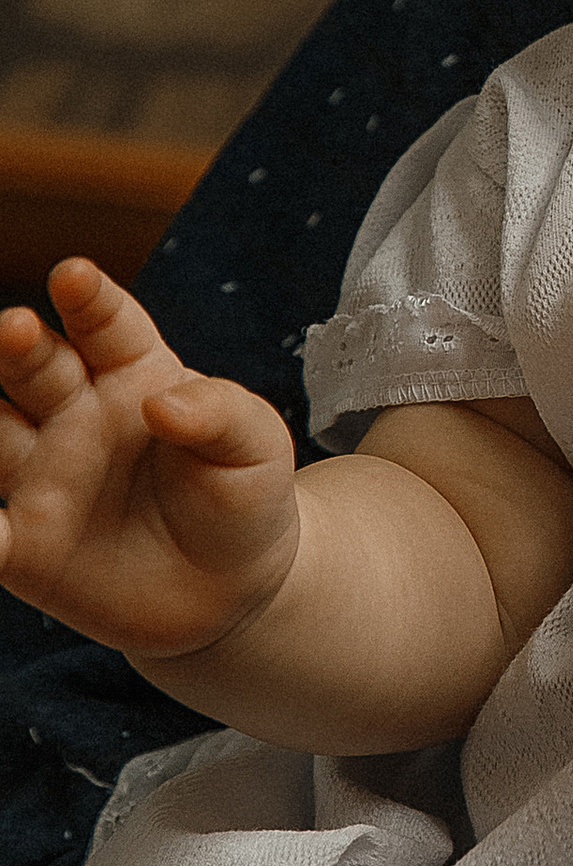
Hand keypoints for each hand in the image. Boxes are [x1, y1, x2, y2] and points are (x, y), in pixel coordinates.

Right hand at [0, 257, 299, 664]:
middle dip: (19, 344)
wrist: (230, 590)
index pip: (106, 325)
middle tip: (15, 328)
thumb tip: (164, 403)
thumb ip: (221, 414)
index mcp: (133, 374)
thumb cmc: (242, 496)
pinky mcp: (23, 544)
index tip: (73, 275)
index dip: (89, 299)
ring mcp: (42, 475)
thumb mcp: (255, 447)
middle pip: (36, 367)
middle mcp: (74, 414)